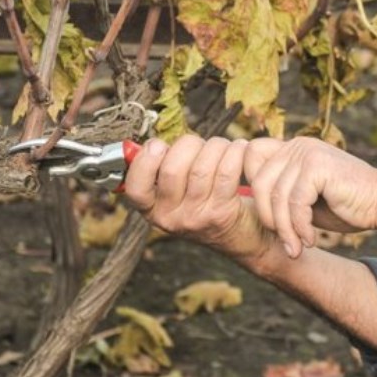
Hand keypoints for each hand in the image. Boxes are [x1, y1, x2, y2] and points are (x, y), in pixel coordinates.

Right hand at [122, 134, 274, 262]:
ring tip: (223, 146)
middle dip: (189, 144)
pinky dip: (234, 152)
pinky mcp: (221, 213)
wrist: (240, 232)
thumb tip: (153, 144)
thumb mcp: (177, 192)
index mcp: (153, 209)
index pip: (135, 189)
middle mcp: (170, 218)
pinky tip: (239, 149)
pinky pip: (226, 172)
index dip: (144, 161)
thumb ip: (163, 169)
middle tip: (201, 145)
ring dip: (216, 146)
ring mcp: (196, 218)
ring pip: (201, 167)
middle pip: (172, 169)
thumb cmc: (206, 199)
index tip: (158, 145)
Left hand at [244, 136, 376, 257]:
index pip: (251, 157)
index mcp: (292, 148)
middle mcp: (297, 145)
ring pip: (276, 197)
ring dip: (286, 229)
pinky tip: (311, 239)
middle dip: (269, 218)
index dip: (252, 187)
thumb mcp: (305, 198)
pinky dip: (300, 227)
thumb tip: (246, 200)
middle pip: (258, 182)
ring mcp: (306, 153)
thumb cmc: (345, 205)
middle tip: (286, 242)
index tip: (271, 218)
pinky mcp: (317, 166)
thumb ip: (281, 193)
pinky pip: (295, 203)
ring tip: (298, 247)